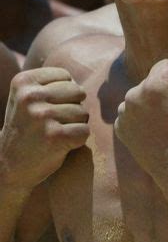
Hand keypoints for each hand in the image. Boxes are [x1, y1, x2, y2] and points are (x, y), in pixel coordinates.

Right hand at [0, 68, 88, 189]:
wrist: (8, 165)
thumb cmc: (27, 127)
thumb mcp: (28, 97)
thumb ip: (52, 83)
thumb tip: (81, 84)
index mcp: (23, 81)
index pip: (66, 76)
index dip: (63, 93)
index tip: (45, 108)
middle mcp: (30, 96)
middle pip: (78, 92)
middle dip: (73, 107)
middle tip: (54, 122)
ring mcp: (42, 116)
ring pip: (83, 112)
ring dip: (75, 125)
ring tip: (55, 133)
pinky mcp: (55, 136)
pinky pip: (85, 131)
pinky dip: (78, 140)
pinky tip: (61, 144)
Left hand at [114, 59, 167, 175]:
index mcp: (154, 84)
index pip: (167, 66)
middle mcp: (134, 94)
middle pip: (152, 81)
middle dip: (163, 92)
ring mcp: (124, 112)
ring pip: (140, 97)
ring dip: (151, 105)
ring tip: (164, 124)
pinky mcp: (120, 128)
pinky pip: (132, 114)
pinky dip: (141, 119)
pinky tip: (154, 132)